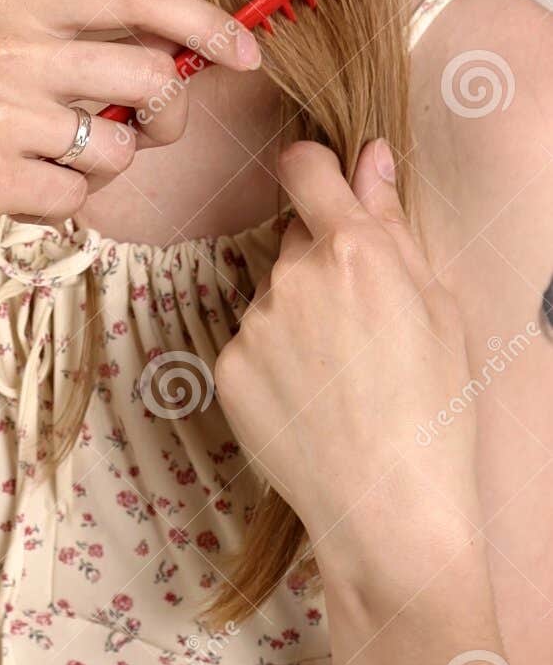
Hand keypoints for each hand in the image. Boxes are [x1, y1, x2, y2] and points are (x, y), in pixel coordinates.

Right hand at [0, 0, 260, 261]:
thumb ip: (77, 42)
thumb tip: (183, 55)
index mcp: (15, 0)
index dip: (204, 19)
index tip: (246, 49)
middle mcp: (7, 45)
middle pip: (148, 75)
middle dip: (168, 117)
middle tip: (143, 134)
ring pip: (119, 149)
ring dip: (103, 171)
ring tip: (46, 164)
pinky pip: (77, 199)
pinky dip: (61, 206)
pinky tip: (13, 192)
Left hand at [213, 138, 483, 570]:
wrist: (389, 510)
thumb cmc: (432, 408)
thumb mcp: (437, 307)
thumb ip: (393, 223)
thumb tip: (370, 154)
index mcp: (354, 250)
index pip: (305, 167)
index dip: (314, 171)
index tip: (325, 189)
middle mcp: (294, 276)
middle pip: (295, 242)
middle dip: (321, 265)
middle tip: (362, 328)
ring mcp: (254, 322)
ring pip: (274, 296)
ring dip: (299, 318)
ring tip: (341, 380)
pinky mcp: (227, 366)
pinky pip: (251, 343)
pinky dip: (274, 363)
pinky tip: (311, 403)